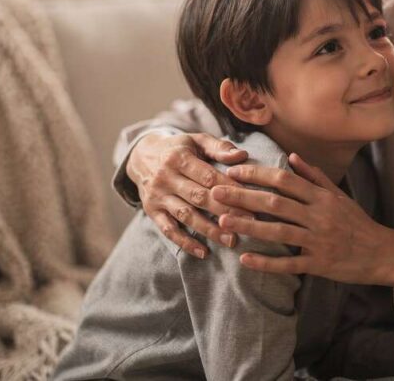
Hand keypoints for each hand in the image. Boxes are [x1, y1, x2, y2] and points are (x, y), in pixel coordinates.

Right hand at [127, 131, 249, 257]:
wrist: (141, 156)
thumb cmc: (179, 148)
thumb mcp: (197, 140)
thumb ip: (219, 148)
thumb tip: (242, 156)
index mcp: (179, 158)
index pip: (208, 176)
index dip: (230, 189)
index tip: (251, 200)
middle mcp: (165, 178)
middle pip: (199, 197)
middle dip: (225, 211)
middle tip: (249, 223)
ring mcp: (157, 196)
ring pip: (186, 216)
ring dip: (209, 230)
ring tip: (231, 240)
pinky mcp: (151, 212)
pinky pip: (168, 230)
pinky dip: (185, 243)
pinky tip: (203, 252)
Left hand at [210, 153, 393, 289]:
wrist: (382, 253)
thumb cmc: (357, 223)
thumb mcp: (339, 196)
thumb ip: (314, 176)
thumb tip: (291, 157)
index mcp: (321, 197)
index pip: (284, 180)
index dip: (257, 175)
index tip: (233, 172)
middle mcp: (318, 216)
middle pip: (275, 203)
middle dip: (243, 196)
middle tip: (216, 192)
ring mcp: (318, 240)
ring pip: (278, 231)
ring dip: (249, 226)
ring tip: (224, 220)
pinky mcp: (318, 263)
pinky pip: (289, 263)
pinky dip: (266, 262)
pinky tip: (245, 259)